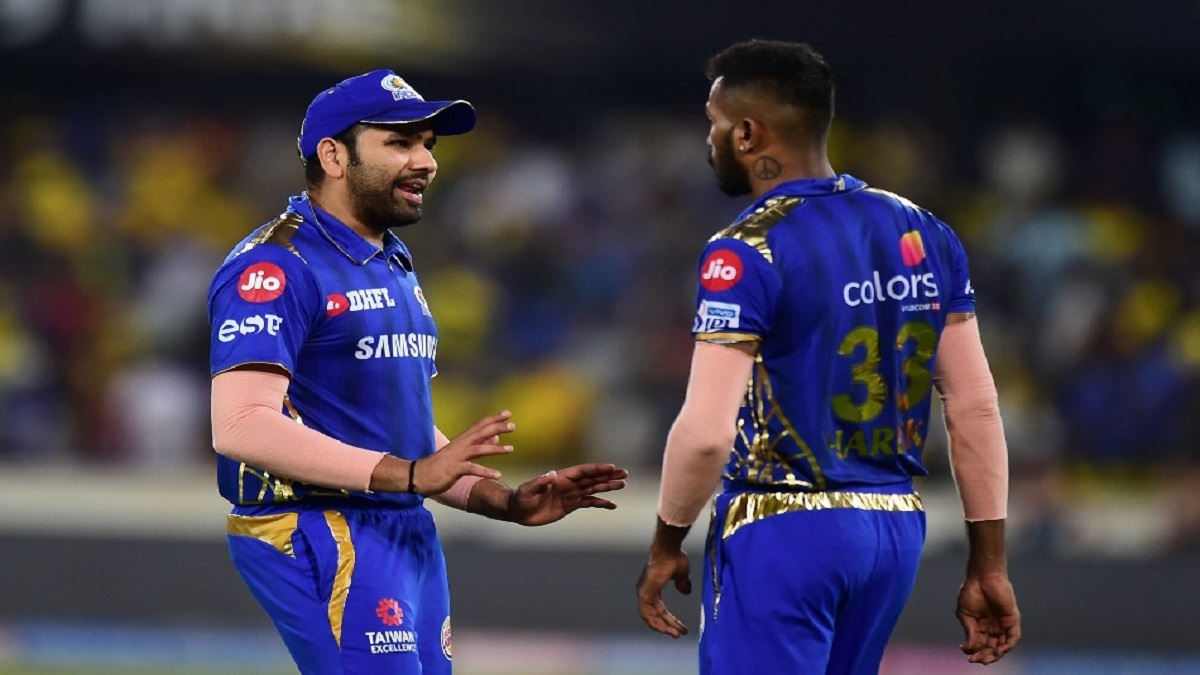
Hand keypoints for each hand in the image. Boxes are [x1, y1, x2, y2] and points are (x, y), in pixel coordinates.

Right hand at [412, 412, 515, 495]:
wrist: (418, 475)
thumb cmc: (440, 465)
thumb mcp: (459, 453)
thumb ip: (478, 444)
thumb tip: (495, 437)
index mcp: (462, 440)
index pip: (480, 426)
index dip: (493, 419)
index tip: (507, 413)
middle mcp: (460, 445)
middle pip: (481, 433)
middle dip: (497, 428)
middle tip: (513, 425)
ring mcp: (457, 457)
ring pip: (479, 449)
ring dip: (495, 448)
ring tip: (511, 449)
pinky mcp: (455, 470)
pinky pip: (472, 469)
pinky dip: (485, 471)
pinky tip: (498, 474)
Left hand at [507, 463, 628, 525]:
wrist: (517, 511)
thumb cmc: (520, 498)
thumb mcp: (527, 490)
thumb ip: (540, 482)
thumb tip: (552, 474)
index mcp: (560, 478)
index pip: (583, 472)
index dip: (597, 469)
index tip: (611, 467)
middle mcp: (568, 484)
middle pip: (592, 478)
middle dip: (608, 476)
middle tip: (625, 474)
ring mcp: (570, 495)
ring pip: (593, 489)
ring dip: (608, 487)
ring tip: (622, 484)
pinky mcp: (570, 506)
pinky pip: (588, 503)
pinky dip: (600, 504)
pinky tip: (612, 505)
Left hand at [636, 549, 691, 637]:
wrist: (668, 549)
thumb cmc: (674, 557)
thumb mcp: (681, 574)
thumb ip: (682, 583)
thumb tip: (685, 592)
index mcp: (653, 586)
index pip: (660, 609)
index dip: (670, 620)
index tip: (681, 628)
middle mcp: (646, 591)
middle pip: (655, 615)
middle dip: (667, 626)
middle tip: (678, 634)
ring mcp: (644, 592)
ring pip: (650, 617)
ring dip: (662, 627)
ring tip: (675, 634)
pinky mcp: (644, 593)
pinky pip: (647, 614)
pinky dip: (657, 623)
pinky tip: (668, 629)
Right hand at [956, 573, 1020, 664]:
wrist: (982, 576)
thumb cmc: (971, 592)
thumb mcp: (965, 614)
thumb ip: (969, 631)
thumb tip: (968, 648)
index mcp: (981, 626)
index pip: (980, 644)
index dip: (973, 651)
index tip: (964, 652)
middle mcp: (994, 627)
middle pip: (991, 648)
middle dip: (984, 656)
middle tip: (975, 660)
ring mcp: (1004, 624)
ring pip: (1002, 646)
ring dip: (995, 655)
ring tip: (985, 659)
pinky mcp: (1013, 620)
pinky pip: (1013, 638)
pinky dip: (1007, 646)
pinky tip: (998, 650)